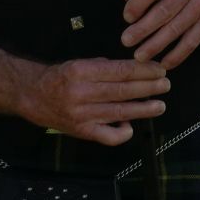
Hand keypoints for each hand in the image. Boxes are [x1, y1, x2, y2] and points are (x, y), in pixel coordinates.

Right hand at [24, 57, 169, 145]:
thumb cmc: (60, 78)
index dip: (143, 71)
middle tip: (165, 85)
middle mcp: (81, 93)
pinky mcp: (82, 132)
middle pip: (122, 91)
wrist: (33, 96)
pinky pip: (108, 136)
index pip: (119, 71)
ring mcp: (82, 115)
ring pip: (119, 112)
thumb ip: (104, 67)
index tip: (158, 70)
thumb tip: (133, 70)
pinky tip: (132, 125)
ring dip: (143, 109)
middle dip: (148, 88)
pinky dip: (122, 132)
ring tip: (159, 105)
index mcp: (81, 71)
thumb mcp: (79, 63)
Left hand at [120, 0, 199, 68]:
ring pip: (176, 28)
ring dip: (156, 44)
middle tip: (127, 40)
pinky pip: (192, 39)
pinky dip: (178, 53)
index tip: (127, 17)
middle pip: (163, 11)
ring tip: (140, 54)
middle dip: (142, 29)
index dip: (137, 4)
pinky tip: (165, 61)